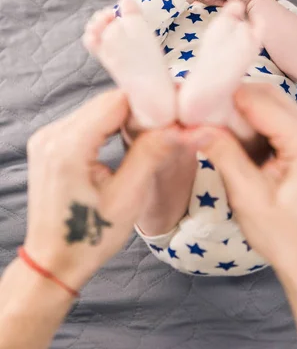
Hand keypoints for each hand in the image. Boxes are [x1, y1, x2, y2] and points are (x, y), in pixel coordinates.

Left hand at [23, 89, 183, 290]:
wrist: (53, 261)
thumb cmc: (90, 237)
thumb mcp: (129, 197)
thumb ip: (153, 153)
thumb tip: (184, 126)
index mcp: (68, 147)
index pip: (116, 101)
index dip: (148, 104)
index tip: (172, 116)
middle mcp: (51, 134)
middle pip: (106, 101)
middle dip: (138, 109)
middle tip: (166, 126)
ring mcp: (46, 136)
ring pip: (97, 107)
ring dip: (124, 115)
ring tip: (148, 135)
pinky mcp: (48, 142)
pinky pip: (85, 119)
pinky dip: (108, 123)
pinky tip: (124, 137)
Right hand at [189, 82, 296, 278]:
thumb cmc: (285, 237)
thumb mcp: (248, 197)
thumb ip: (224, 154)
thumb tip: (193, 126)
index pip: (259, 100)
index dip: (224, 97)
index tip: (191, 102)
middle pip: (266, 94)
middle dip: (230, 99)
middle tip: (198, 112)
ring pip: (268, 103)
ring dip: (238, 110)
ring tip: (209, 123)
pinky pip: (272, 118)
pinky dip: (248, 121)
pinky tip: (228, 134)